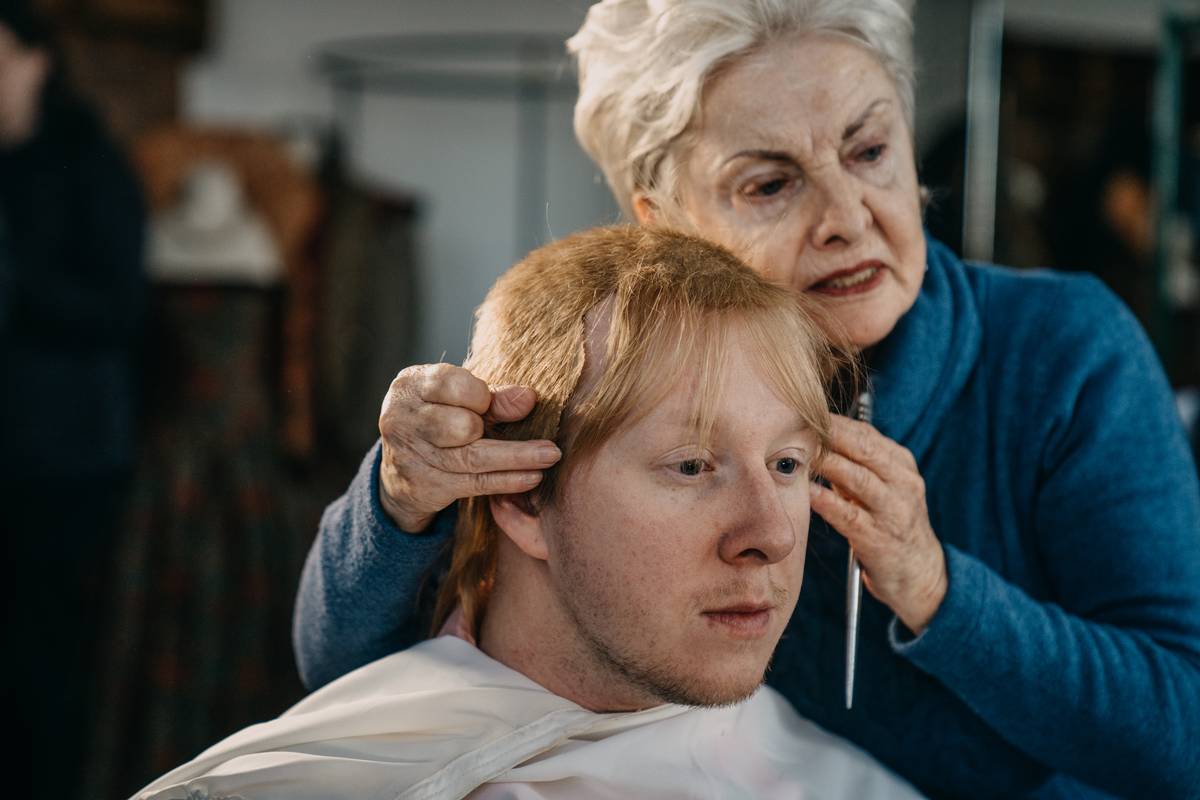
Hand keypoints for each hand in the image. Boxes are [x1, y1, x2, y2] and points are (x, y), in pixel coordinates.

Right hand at [377, 363, 561, 532]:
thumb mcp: (458, 400)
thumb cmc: (439, 418)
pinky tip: (532, 477)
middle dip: (492, 429)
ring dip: (518, 458)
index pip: (449, 383)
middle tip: (520, 431)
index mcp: (409, 386)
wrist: (401, 465)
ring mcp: (411, 456)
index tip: (489, 403)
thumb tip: (529, 398)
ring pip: (472, 459)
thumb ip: (494, 397)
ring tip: (550, 456)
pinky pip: (474, 484)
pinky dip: (507, 480)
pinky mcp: (424, 487)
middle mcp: (402, 419)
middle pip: (460, 425)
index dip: (478, 394)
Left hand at [810, 415, 946, 633]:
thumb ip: (853, 463)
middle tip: (797, 427)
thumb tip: (811, 436)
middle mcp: (902, 483)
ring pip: (857, 478)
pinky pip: (848, 515)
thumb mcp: (879, 487)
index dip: (833, 423)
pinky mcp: (878, 539)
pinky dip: (826, 501)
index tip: (803, 414)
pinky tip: (807, 493)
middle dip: (829, 436)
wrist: (918, 572)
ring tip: (799, 454)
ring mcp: (893, 511)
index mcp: (901, 464)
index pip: (865, 434)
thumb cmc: (888, 522)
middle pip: (863, 449)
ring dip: (826, 463)